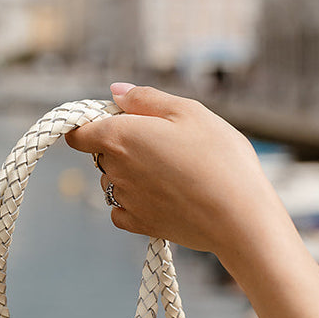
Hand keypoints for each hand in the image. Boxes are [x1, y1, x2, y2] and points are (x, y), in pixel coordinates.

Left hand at [66, 85, 296, 273]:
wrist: (240, 215)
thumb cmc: (219, 157)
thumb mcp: (188, 111)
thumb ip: (145, 98)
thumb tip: (115, 92)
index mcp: (120, 137)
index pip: (78, 132)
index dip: (93, 123)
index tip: (120, 120)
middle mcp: (115, 170)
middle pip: (102, 154)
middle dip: (122, 145)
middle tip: (165, 142)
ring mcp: (126, 200)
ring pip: (113, 181)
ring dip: (130, 174)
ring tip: (172, 171)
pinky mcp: (140, 225)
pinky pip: (121, 210)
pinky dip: (134, 202)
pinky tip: (162, 196)